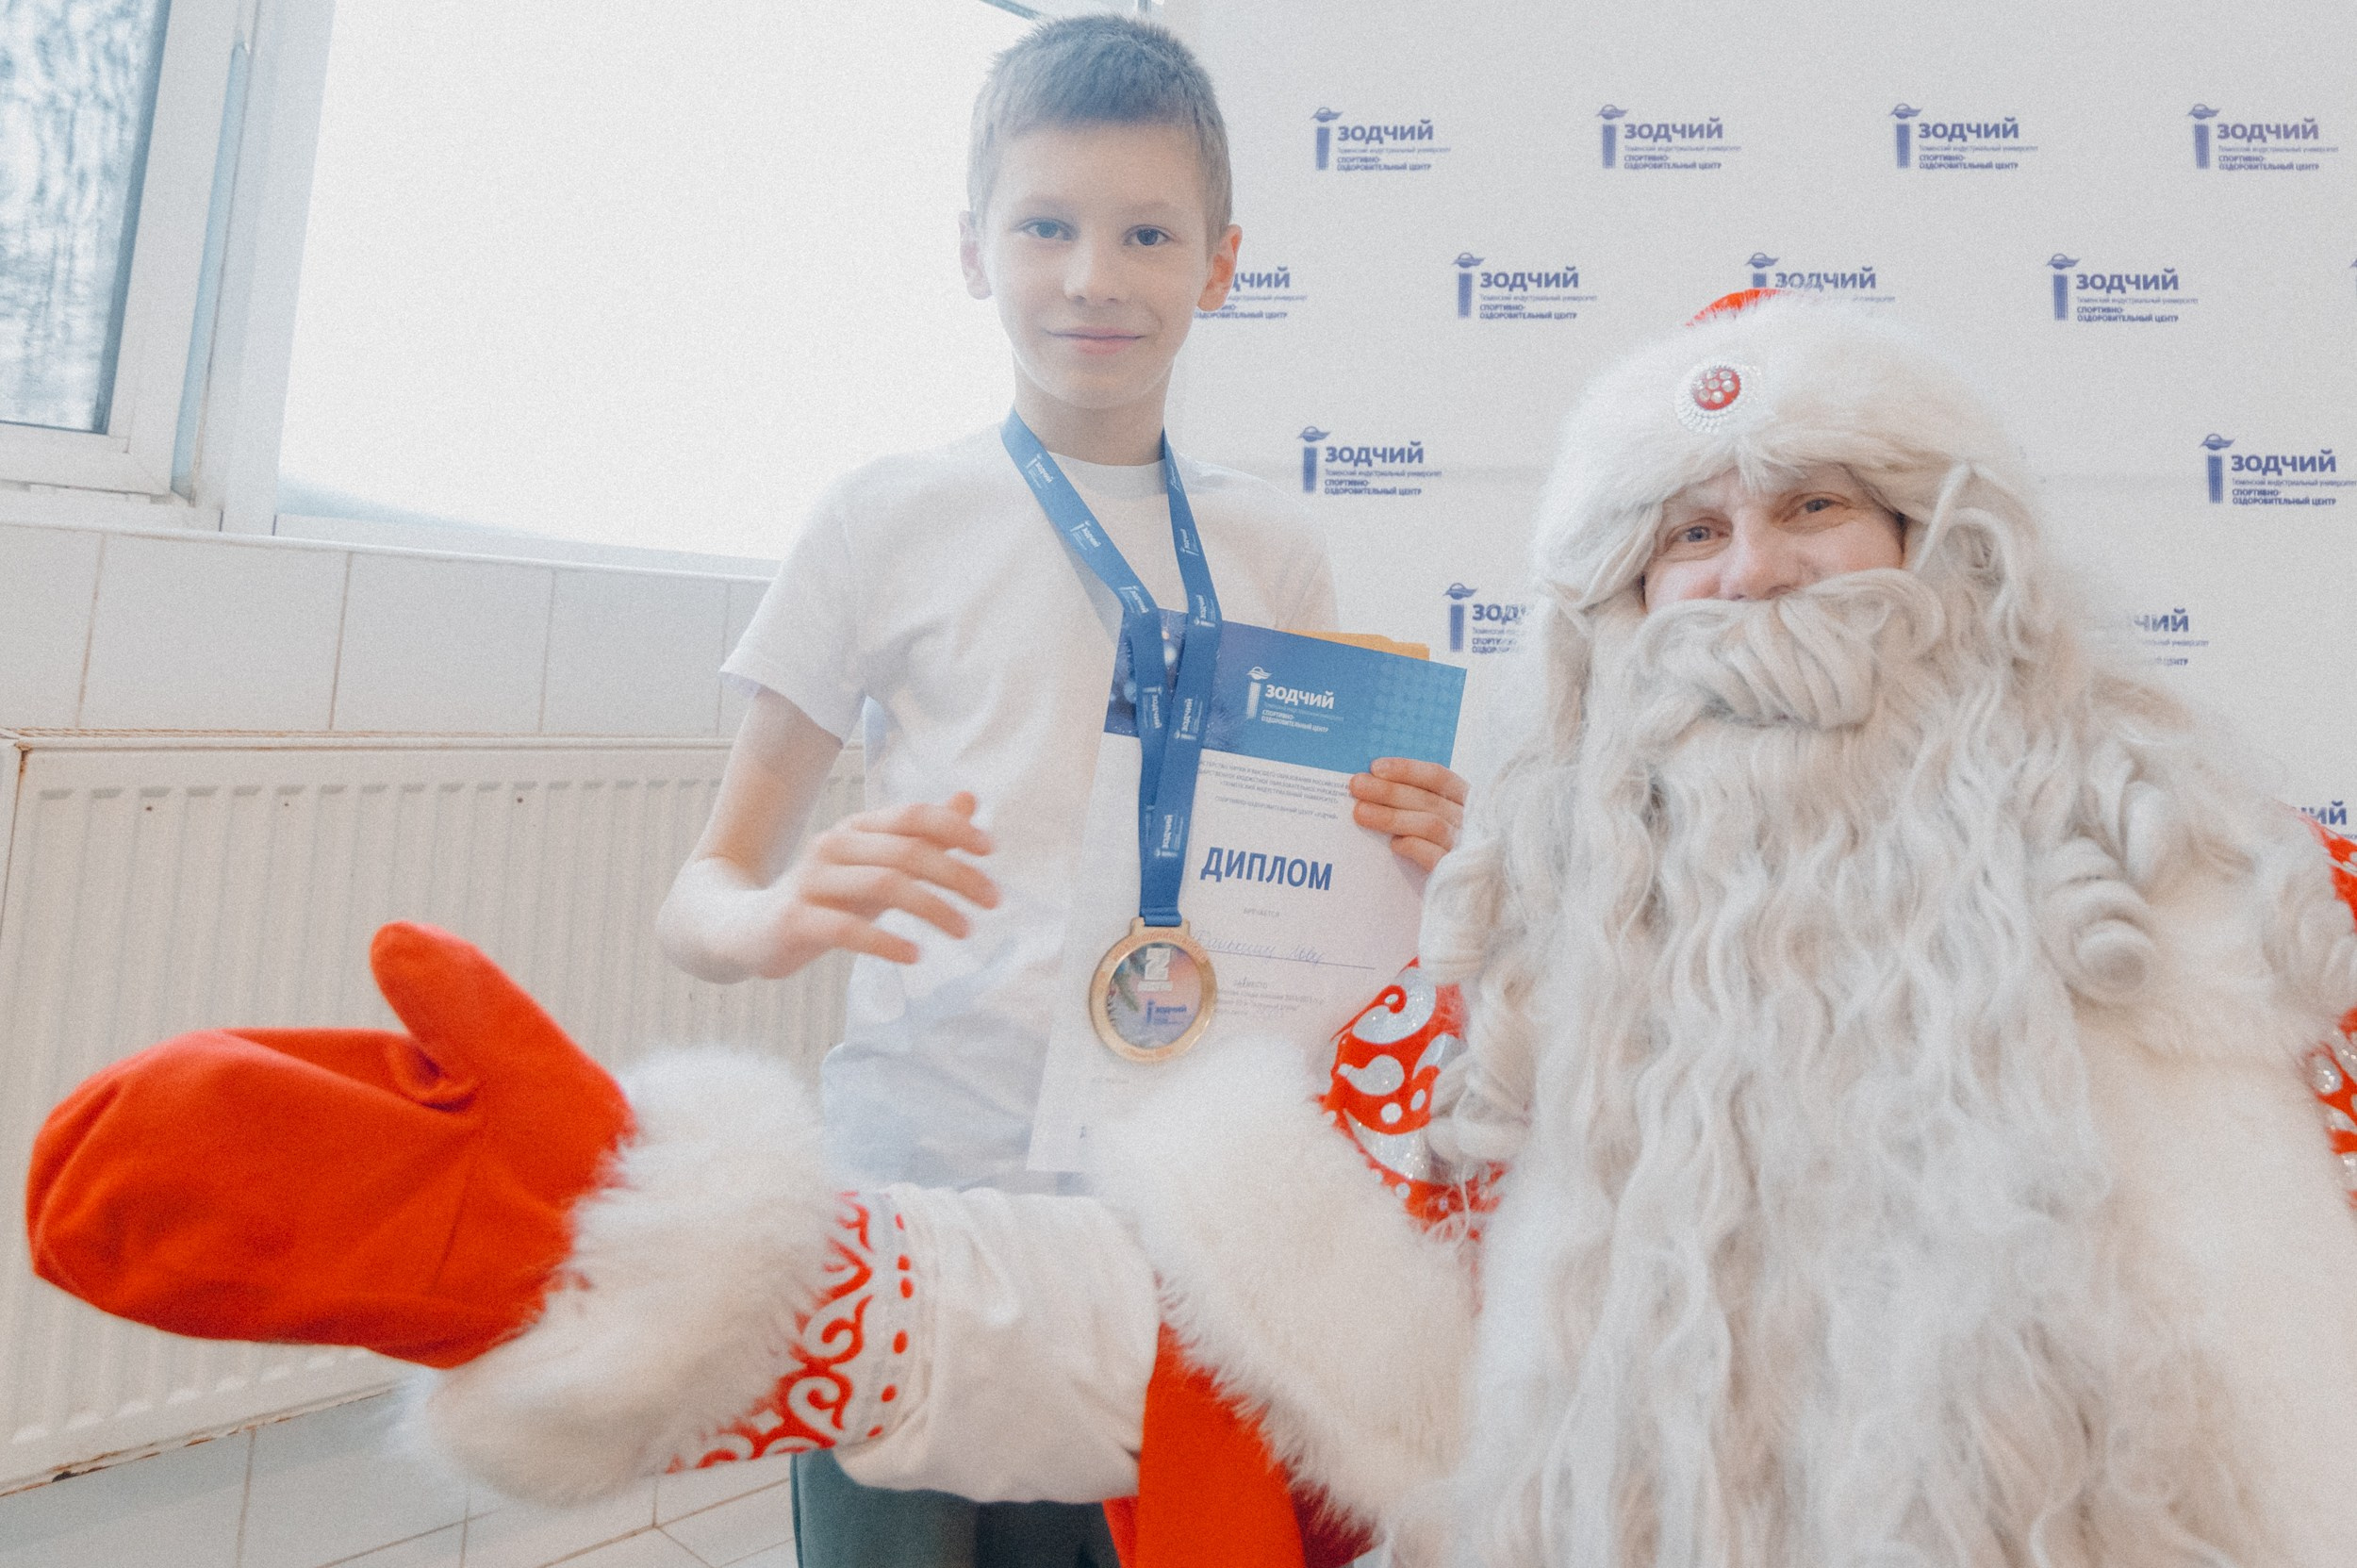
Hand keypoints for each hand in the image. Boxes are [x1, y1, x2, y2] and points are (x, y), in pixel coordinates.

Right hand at [732, 792, 999, 973]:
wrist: (743, 928)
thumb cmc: (824, 898)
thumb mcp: (877, 867)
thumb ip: (923, 838)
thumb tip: (970, 802)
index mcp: (856, 829)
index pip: (911, 816)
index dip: (953, 827)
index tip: (990, 850)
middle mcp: (833, 846)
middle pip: (905, 851)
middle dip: (956, 874)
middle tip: (992, 901)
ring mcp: (811, 881)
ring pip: (882, 884)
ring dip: (932, 907)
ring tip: (964, 929)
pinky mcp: (794, 920)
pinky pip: (845, 929)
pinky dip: (885, 941)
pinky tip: (914, 954)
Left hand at [1350, 759, 1467, 872]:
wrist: (1470, 904)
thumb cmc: (1447, 853)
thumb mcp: (1438, 821)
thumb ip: (1417, 804)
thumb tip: (1375, 785)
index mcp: (1469, 802)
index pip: (1439, 778)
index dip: (1407, 770)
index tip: (1376, 768)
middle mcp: (1473, 821)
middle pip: (1429, 799)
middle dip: (1389, 791)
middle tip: (1357, 786)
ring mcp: (1469, 847)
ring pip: (1430, 824)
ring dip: (1392, 817)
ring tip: (1361, 813)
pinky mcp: (1461, 875)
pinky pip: (1435, 856)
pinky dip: (1414, 846)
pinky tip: (1394, 845)